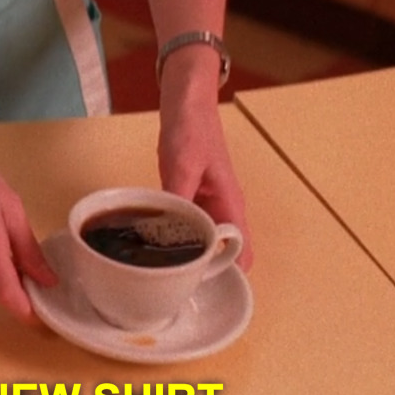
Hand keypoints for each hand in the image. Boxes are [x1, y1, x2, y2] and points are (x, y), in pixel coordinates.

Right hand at [0, 138, 56, 322]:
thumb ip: (28, 249)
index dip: (31, 314)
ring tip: (7, 231)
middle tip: (36, 253)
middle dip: (24, 281)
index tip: (49, 317)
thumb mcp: (10, 207)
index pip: (10, 298)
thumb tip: (48, 280)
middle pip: (5, 289)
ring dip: (8, 268)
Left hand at [157, 57, 252, 270]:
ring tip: (160, 275)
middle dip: (202, 272)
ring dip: (186, 256)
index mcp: (231, 205)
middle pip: (221, 253)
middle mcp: (222, 210)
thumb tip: (170, 235)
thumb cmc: (192, 129)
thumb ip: (179, 198)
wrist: (185, 101)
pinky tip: (152, 245)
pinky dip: (173, 236)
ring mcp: (205, 204)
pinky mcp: (189, 197)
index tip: (203, 293)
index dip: (228, 277)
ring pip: (201, 241)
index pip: (242, 254)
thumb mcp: (183, 165)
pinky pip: (185, 225)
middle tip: (172, 289)